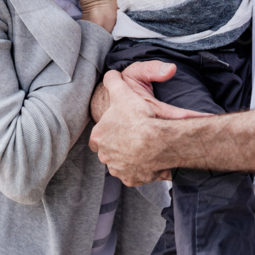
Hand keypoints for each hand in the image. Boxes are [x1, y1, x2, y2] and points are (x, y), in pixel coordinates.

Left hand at [89, 67, 207, 184]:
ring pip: (122, 163)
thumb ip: (113, 81)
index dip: (109, 129)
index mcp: (98, 136)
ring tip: (145, 147)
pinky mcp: (132, 180)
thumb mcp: (124, 91)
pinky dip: (142, 169)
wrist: (157, 141)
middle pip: (110, 150)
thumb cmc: (138, 116)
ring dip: (131, 157)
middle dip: (120, 145)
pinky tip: (151, 159)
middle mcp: (104, 156)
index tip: (120, 125)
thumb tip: (111, 74)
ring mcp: (118, 169)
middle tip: (135, 135)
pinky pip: (136, 174)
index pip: (98, 135)